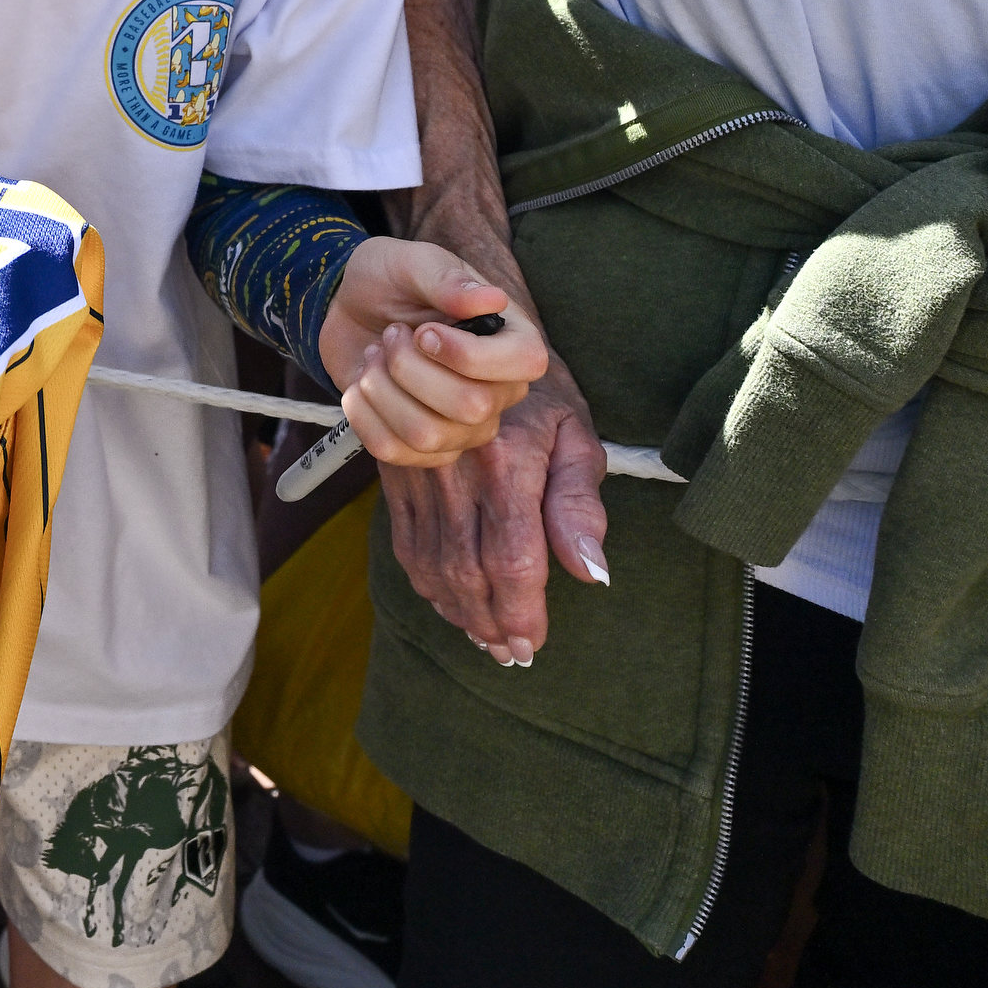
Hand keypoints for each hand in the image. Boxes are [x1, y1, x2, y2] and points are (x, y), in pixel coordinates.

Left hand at [316, 238, 547, 466]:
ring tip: (376, 356)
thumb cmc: (390, 281)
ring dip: (382, 388)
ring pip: (426, 434)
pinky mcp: (424, 447)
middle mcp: (498, 390)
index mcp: (511, 338)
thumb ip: (446, 278)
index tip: (425, 332)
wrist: (348, 308)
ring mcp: (463, 426)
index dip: (470, 355)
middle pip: (472, 407)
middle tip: (392, 335)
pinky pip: (392, 450)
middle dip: (411, 368)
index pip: (527, 363)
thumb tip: (492, 298)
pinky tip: (363, 382)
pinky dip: (362, 412)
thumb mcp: (411, 261)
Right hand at [380, 370, 610, 667]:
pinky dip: (424, 582)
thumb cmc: (538, 392)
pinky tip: (446, 601)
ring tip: (482, 636)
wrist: (469, 334)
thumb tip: (591, 573)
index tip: (532, 642)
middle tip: (509, 652)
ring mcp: (420, 473)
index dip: (523, 613)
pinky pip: (403, 543)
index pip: (514, 562)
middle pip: (469, 573)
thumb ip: (580, 507)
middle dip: (489, 622)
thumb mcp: (577, 435)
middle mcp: (458, 472)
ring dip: (457, 610)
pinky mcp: (395, 473)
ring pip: (432, 565)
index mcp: (508, 464)